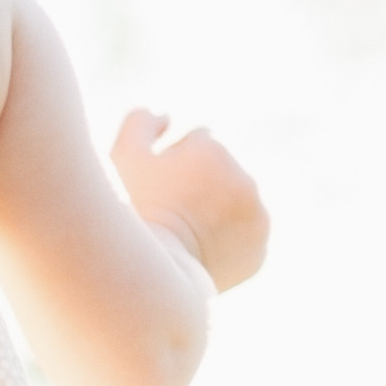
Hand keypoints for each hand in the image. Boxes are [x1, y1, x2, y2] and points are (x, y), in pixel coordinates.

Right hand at [111, 107, 269, 287]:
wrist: (154, 267)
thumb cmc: (135, 208)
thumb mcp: (125, 157)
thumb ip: (141, 123)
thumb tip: (167, 117)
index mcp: (212, 148)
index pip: (199, 144)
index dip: (175, 163)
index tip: (161, 184)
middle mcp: (243, 177)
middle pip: (221, 174)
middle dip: (201, 185)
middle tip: (173, 210)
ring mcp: (256, 214)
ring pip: (236, 205)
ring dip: (218, 212)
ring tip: (187, 233)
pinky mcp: (260, 247)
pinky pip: (244, 238)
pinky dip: (227, 242)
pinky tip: (199, 250)